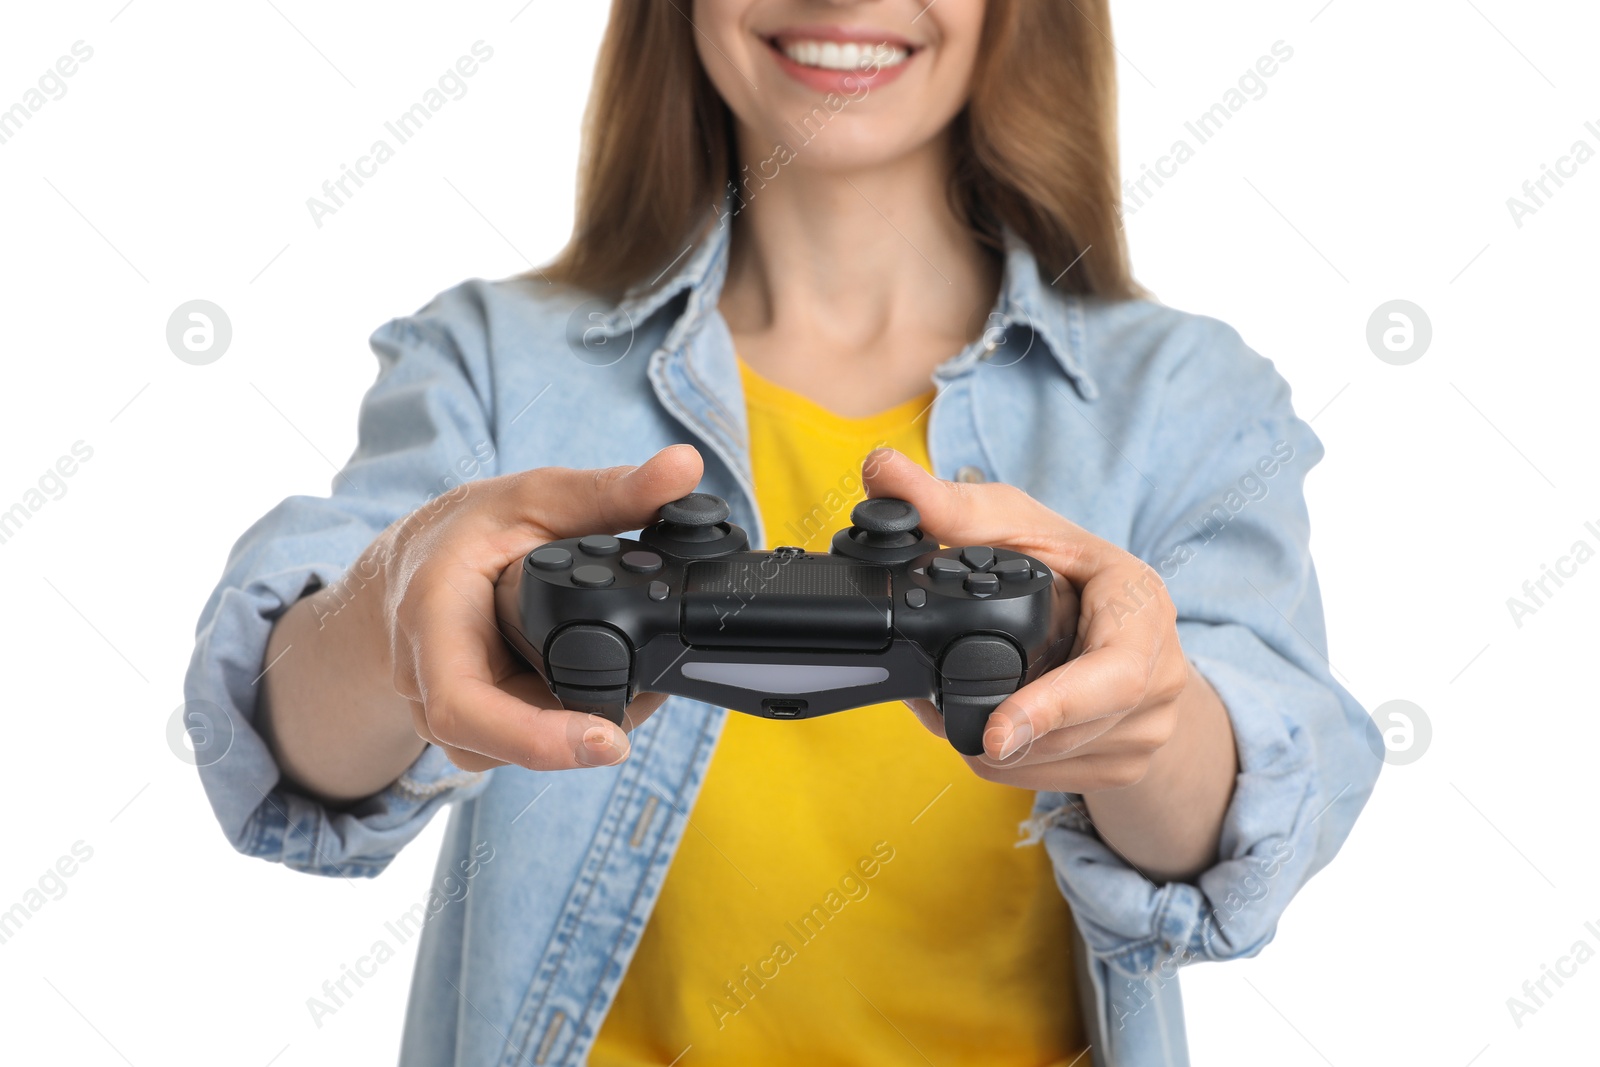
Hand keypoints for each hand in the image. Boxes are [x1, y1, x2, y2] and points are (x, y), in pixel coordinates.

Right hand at [381, 445, 705, 771]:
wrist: (405, 571)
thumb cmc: (461, 532)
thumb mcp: (532, 496)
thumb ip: (610, 489)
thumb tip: (684, 468)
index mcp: (432, 621)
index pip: (464, 706)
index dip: (534, 737)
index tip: (606, 740)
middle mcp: (426, 682)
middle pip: (503, 740)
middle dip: (582, 732)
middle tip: (652, 694)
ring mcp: (442, 715)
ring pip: (514, 751)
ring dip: (579, 731)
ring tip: (636, 688)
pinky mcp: (470, 731)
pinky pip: (518, 745)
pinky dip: (566, 728)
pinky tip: (605, 698)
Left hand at [863, 449, 1197, 793]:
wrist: (1125, 631)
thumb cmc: (1069, 569)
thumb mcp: (1017, 524)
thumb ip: (949, 504)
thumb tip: (879, 470)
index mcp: (1143, 607)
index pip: (1115, 673)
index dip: (1055, 706)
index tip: (998, 732)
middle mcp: (1162, 674)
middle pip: (1072, 729)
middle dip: (996, 723)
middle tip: (933, 704)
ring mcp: (1150, 728)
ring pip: (1049, 761)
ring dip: (991, 743)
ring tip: (956, 700)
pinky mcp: (1127, 766)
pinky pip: (1048, 780)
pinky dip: (1006, 760)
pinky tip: (992, 722)